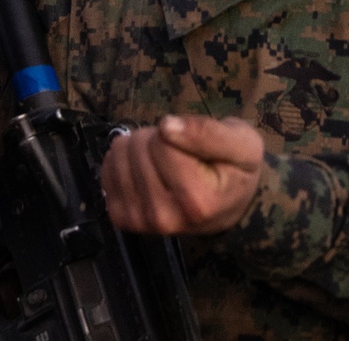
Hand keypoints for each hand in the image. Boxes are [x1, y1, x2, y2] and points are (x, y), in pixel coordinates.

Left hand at [100, 114, 263, 235]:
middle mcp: (165, 218)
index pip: (162, 142)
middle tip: (178, 153)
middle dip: (156, 138)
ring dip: (137, 147)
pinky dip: (120, 160)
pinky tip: (142, 167)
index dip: (177, 132)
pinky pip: (106, 172)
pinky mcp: (123, 218)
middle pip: (139, 148)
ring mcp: (141, 220)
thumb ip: (208, 133)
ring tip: (161, 160)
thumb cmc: (235, 170)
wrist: (229, 205)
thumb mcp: (242, 143)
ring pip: (120, 156)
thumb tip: (166, 127)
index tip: (193, 145)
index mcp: (198, 203)